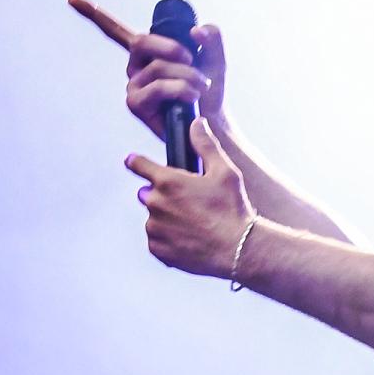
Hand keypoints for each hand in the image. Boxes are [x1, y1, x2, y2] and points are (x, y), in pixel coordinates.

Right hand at [68, 0, 226, 138]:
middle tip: (193, 59)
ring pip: (158, 67)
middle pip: (141, 42)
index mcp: (146, 54)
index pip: (116, 31)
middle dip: (171, 48)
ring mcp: (133, 86)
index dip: (94, 14)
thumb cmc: (209, 93)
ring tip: (200, 87)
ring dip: (187, 75)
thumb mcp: (215, 59)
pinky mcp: (136, 104)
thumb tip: (196, 31)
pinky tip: (191, 98)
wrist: (212, 125)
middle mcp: (134, 68)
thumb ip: (212, 38)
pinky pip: (158, 86)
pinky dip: (180, 89)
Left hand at [125, 119, 254, 277]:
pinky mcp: (159, 251)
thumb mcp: (225, 171)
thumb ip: (205, 145)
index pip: (138, 164)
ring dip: (165, 220)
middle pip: (146, 194)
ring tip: (191, 226)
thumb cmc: (233, 210)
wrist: (239, 250)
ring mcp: (156, 229)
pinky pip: (156, 241)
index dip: (136, 162)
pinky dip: (168, 241)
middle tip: (186, 205)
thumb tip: (196, 123)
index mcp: (167, 181)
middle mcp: (156, 204)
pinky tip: (188, 240)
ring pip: (153, 219)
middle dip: (161, 196)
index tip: (133, 162)